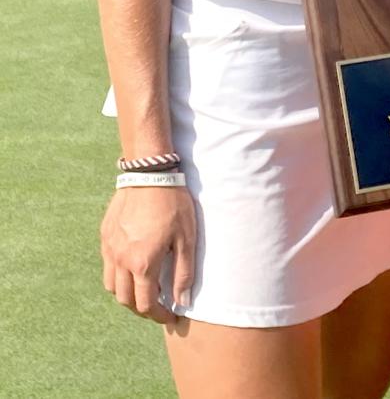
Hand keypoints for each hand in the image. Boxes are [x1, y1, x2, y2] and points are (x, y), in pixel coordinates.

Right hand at [101, 187, 195, 323]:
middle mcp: (121, 260)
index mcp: (142, 264)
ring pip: (111, 286)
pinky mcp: (105, 236)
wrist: (149, 173)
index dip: (159, 315)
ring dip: (126, 294)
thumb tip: (182, 301)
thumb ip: (184, 273)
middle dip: (141, 309)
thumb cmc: (173, 204)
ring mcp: (109, 248)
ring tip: (144, 289)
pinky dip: (117, 275)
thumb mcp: (186, 238)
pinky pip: (107, 265)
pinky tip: (132, 267)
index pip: (146, 304)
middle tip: (157, 307)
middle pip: (125, 300)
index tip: (170, 316)